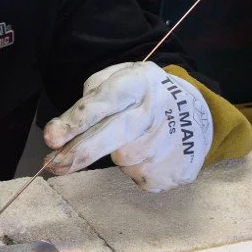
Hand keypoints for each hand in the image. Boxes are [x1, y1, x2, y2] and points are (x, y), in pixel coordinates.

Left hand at [43, 62, 212, 191]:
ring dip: (116, 152)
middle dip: (77, 153)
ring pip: (121, 158)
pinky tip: (150, 152)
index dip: (76, 121)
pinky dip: (135, 166)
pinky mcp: (174, 170)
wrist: (200, 115)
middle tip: (51, 164)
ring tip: (135, 137)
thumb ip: (92, 95)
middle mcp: (154, 112)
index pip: (103, 103)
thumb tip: (65, 128)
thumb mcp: (122, 77)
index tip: (52, 137)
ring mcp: (167, 143)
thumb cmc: (145, 95)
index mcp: (138, 83)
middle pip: (110, 136)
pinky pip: (136, 174)